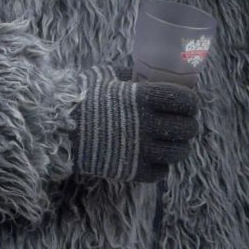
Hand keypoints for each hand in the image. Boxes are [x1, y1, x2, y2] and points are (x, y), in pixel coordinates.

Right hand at [73, 71, 198, 183]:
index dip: (191, 102)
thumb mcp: (106, 76)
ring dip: (180, 147)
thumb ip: (131, 76)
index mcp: (142, 97)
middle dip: (188, 125)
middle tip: (183, 124)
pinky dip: (161, 166)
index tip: (189, 104)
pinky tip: (154, 158)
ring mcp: (141, 150)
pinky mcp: (133, 171)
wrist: (57, 129)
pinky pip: (161, 172)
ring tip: (172, 143)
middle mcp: (146, 124)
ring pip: (180, 153)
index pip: (185, 100)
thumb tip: (149, 76)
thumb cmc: (80, 99)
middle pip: (188, 128)